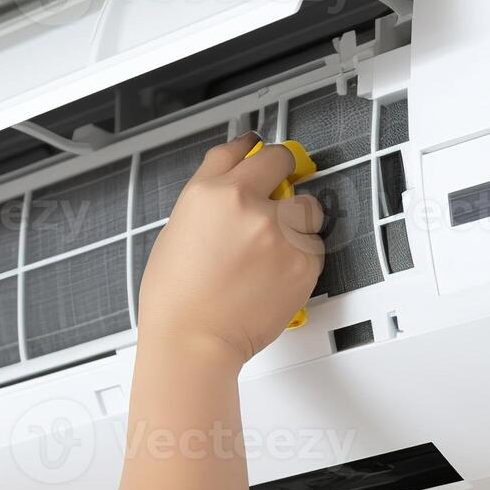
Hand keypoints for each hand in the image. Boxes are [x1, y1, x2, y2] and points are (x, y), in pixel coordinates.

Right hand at [138, 132, 324, 366]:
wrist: (192, 343)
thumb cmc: (175, 302)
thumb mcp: (174, 235)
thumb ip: (207, 205)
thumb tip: (227, 194)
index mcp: (207, 193)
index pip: (238, 149)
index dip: (251, 147)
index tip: (258, 147)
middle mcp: (244, 204)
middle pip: (280, 161)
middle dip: (283, 172)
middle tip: (281, 189)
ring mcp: (277, 231)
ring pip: (307, 207)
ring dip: (298, 220)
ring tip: (274, 248)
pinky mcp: (302, 259)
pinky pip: (315, 246)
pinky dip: (302, 258)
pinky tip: (276, 274)